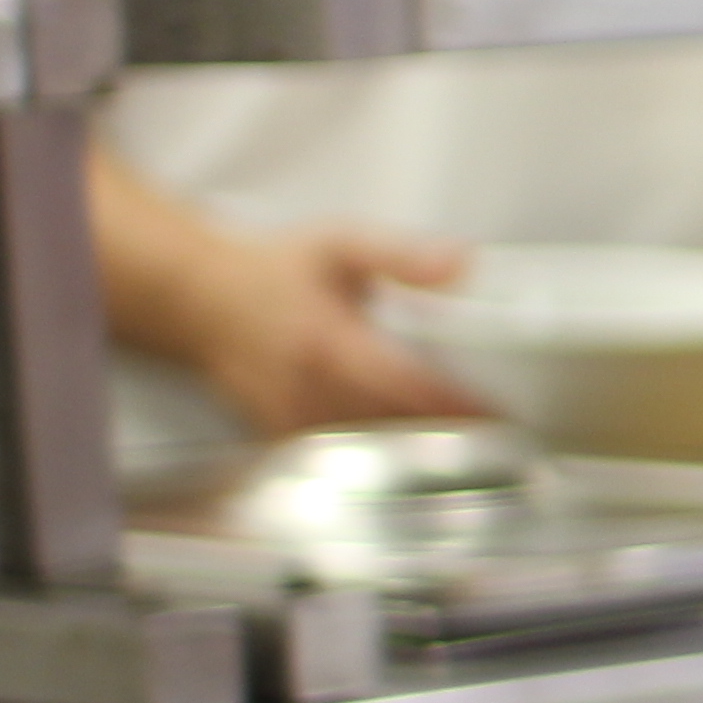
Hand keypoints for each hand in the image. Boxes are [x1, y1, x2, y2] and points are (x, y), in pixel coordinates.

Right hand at [86, 139, 480, 433]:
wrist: (202, 298)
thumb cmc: (275, 271)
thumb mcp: (342, 246)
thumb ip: (403, 255)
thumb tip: (461, 264)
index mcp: (329, 340)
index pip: (405, 384)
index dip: (456, 406)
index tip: (500, 416)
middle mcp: (307, 386)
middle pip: (391, 426)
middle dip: (447, 435)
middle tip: (498, 436)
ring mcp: (290, 416)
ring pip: (365, 449)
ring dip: (414, 451)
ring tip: (463, 445)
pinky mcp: (279, 434)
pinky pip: (336, 457)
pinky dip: (373, 456)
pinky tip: (405, 451)